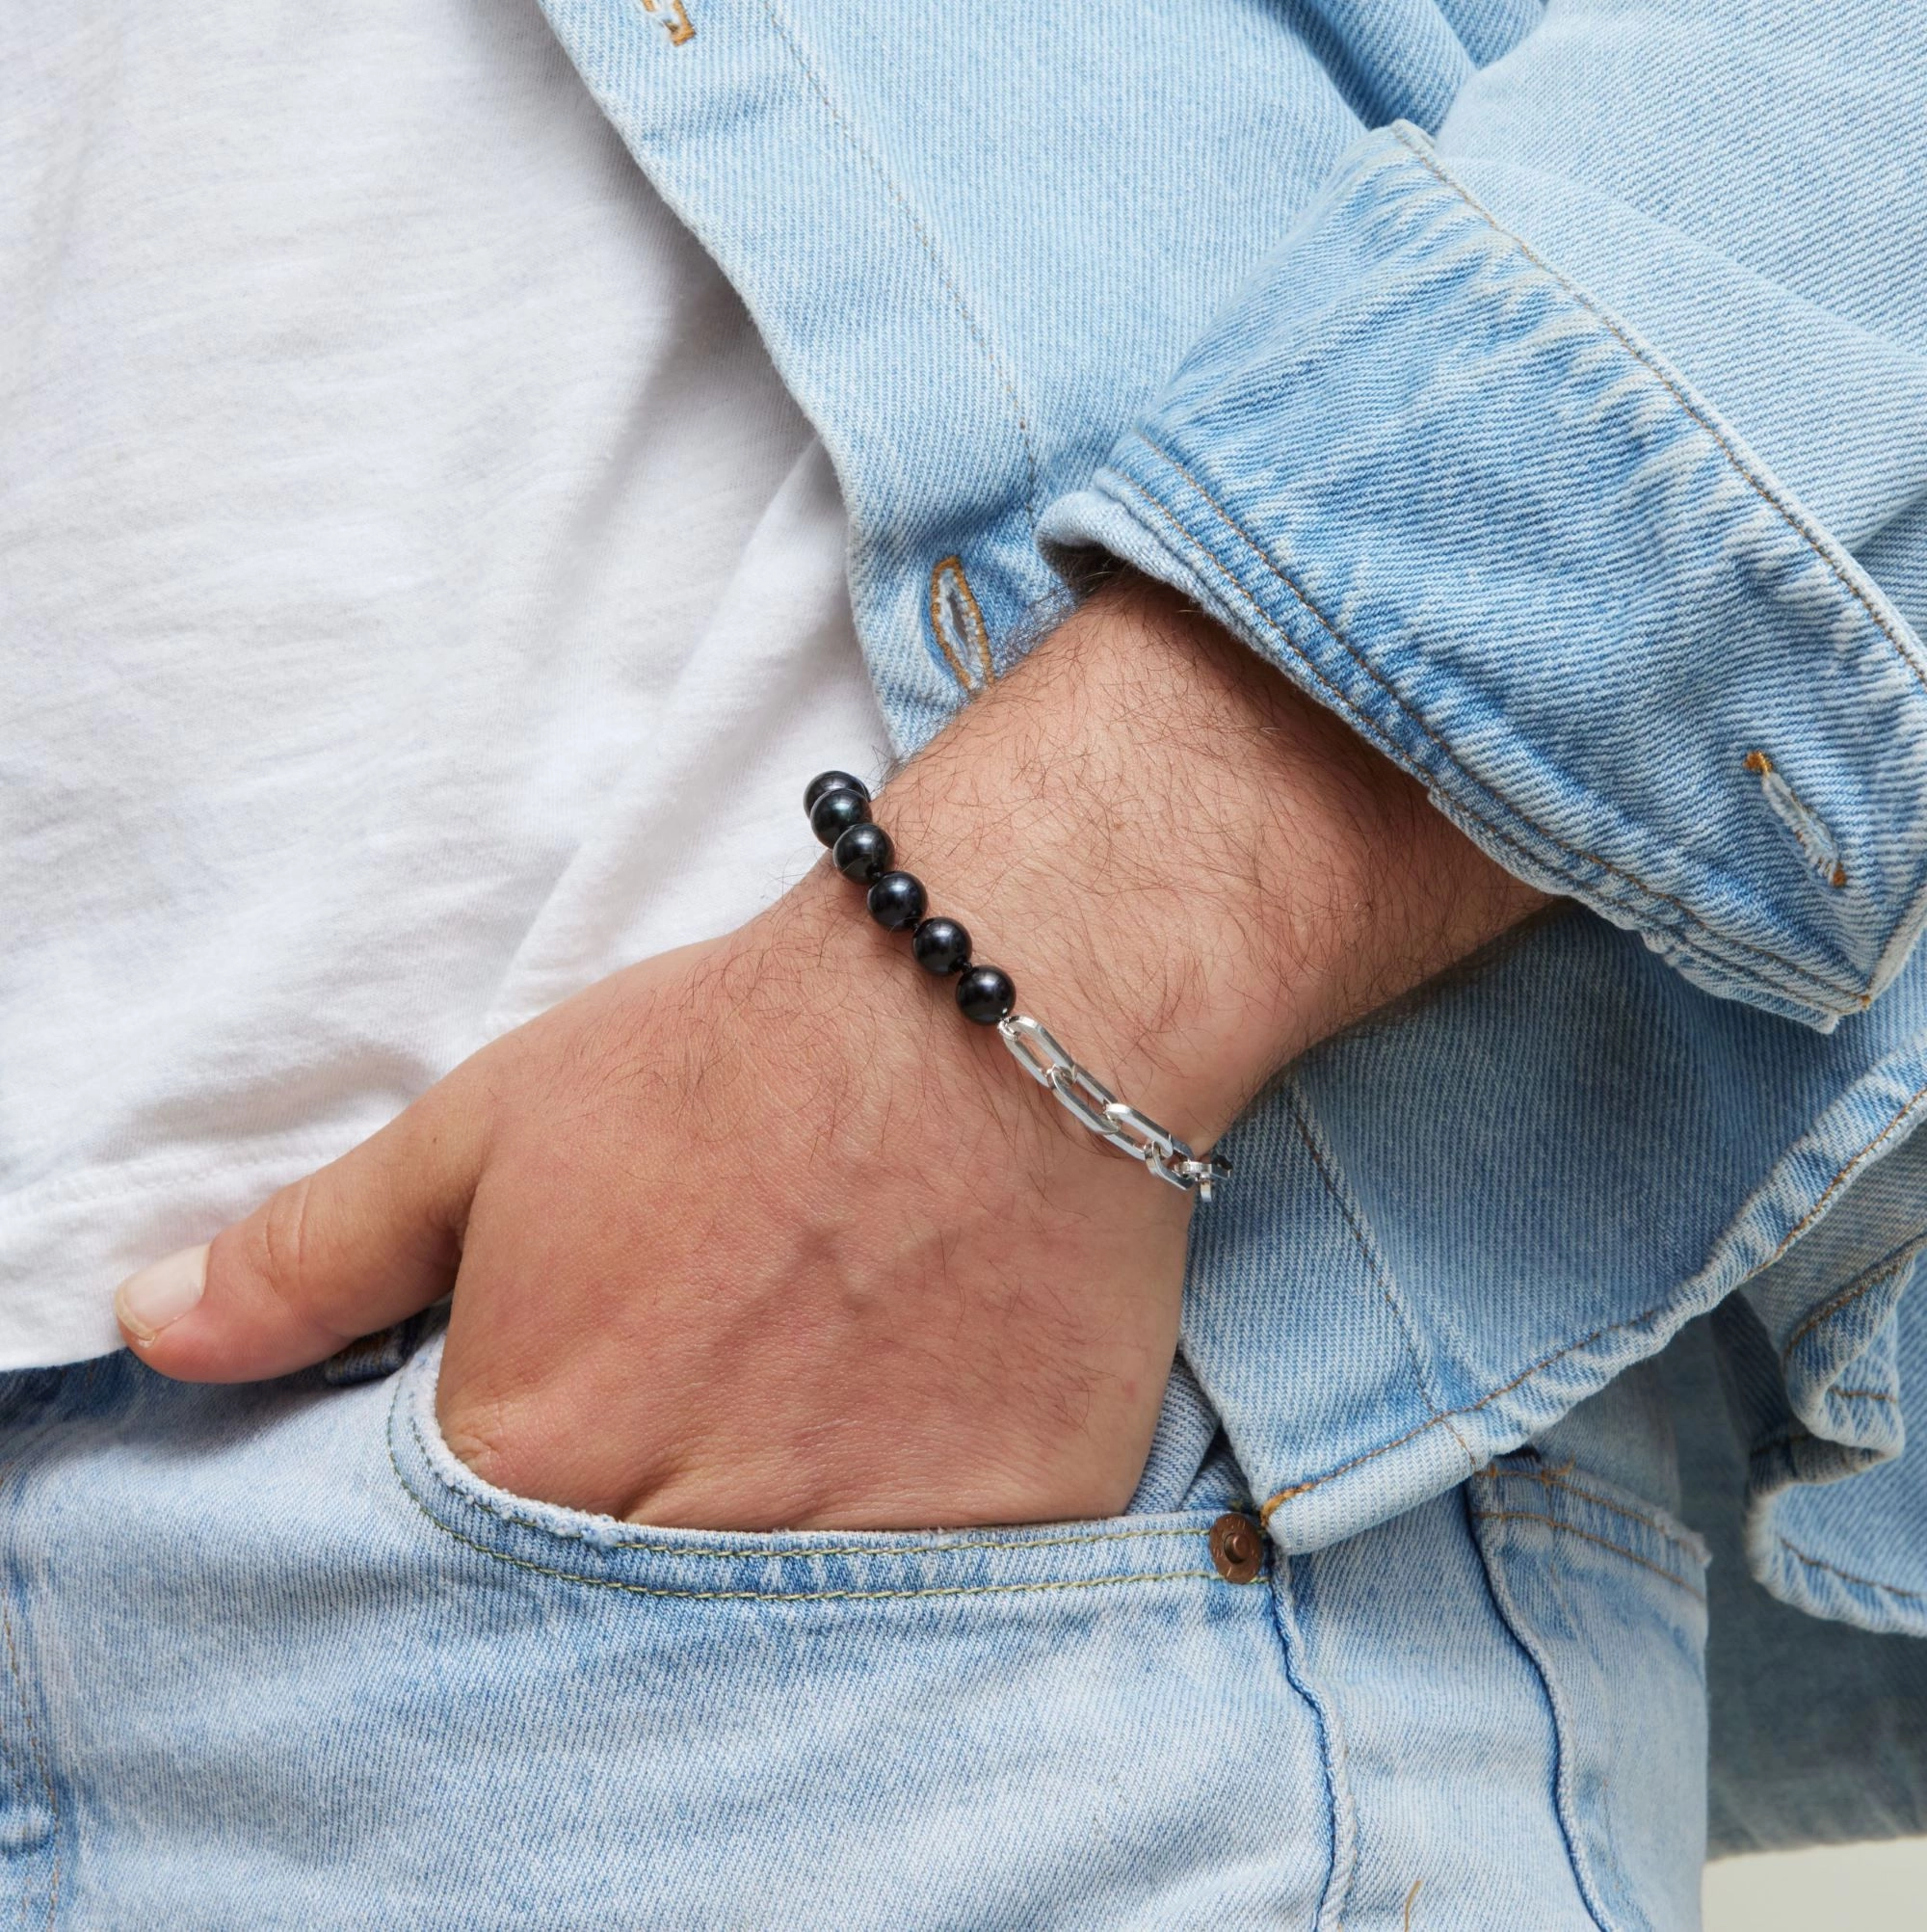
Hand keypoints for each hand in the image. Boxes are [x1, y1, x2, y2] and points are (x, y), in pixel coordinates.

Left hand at [114, 578, 1542, 1527]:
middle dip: (626, 1532)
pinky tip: (903, 1429)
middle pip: (616, 1613)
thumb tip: (159, 1331)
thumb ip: (321, 1253)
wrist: (996, 1002)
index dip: (504, 1497)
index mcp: (542, 1448)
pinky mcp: (1007, 1530)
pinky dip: (899, 1542)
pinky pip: (924, 1597)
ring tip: (792, 1411)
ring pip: (769, 1626)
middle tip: (685, 1412)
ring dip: (759, 1544)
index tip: (561, 1426)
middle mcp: (692, 1532)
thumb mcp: (496, 1122)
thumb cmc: (737, 1052)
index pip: (459, 1575)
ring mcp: (860, 1548)